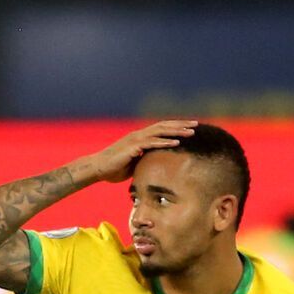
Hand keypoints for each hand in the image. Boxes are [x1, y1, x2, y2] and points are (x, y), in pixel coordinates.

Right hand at [76, 120, 198, 183]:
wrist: (97, 168)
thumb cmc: (114, 168)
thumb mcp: (134, 163)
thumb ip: (145, 160)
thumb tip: (157, 165)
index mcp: (140, 138)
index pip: (161, 129)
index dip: (176, 127)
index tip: (190, 128)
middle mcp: (138, 135)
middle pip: (163, 126)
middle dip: (180, 125)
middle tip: (196, 124)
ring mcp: (135, 140)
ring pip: (160, 132)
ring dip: (177, 131)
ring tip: (191, 132)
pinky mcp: (132, 147)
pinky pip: (151, 143)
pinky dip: (165, 142)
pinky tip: (176, 142)